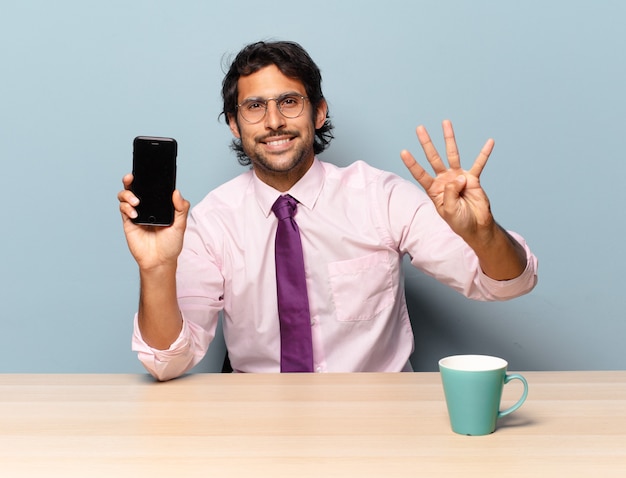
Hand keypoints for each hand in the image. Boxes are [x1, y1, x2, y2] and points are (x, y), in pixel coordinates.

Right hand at [117, 173, 189, 270]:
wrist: (159, 261)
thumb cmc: (171, 244)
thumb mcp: (181, 225)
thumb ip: (181, 208)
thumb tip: (176, 192)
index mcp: (160, 204)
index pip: (153, 187)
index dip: (149, 178)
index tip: (148, 169)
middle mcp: (147, 206)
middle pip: (136, 187)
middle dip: (131, 179)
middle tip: (132, 177)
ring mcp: (137, 213)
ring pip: (126, 195)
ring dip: (128, 194)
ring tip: (136, 202)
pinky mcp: (128, 221)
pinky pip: (123, 208)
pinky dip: (126, 207)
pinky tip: (134, 213)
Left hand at [400, 120, 495, 242]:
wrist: (476, 227)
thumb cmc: (459, 221)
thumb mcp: (449, 211)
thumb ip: (451, 193)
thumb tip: (458, 177)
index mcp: (433, 190)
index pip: (420, 174)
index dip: (412, 164)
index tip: (403, 152)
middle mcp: (444, 180)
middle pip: (433, 158)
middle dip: (426, 143)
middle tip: (420, 128)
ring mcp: (458, 177)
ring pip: (452, 154)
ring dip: (449, 139)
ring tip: (445, 123)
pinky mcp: (473, 178)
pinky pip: (479, 164)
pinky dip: (484, 153)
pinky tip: (489, 142)